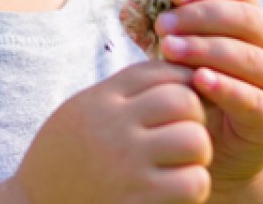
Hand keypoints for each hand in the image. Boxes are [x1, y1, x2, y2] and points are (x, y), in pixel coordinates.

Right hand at [9, 62, 211, 203]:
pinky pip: (193, 182)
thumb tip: (178, 74)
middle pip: (184, 102)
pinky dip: (193, 186)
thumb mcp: (82, 112)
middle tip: (184, 136)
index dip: (183, 83)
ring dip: (197, 154)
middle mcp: (113, 126)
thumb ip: (121, 93)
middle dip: (195, 118)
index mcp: (100, 100)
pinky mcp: (137, 200)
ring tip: (182, 163)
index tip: (183, 104)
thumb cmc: (65, 158)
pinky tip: (176, 189)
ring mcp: (126, 164)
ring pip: (196, 141)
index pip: (159, 72)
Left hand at [154, 0, 262, 195]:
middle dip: (200, 16)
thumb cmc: (198, 89)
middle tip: (163, 26)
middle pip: (245, 17)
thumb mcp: (180, 57)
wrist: (220, 147)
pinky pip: (252, 98)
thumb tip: (126, 8)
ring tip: (170, 49)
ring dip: (206, 48)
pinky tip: (199, 80)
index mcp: (250, 22)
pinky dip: (226, 86)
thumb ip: (161, 32)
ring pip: (248, 56)